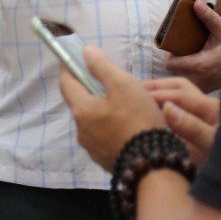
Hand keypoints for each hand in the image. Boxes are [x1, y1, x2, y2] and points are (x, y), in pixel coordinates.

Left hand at [60, 47, 165, 169]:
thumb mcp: (123, 85)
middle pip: (80, 103)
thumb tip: (85, 52)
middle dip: (90, 90)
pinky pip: (103, 137)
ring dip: (102, 110)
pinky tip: (128, 126)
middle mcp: (81, 130)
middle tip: (110, 82)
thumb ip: (102, 67)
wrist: (154, 166)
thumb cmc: (138, 120)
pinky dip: (110, 127)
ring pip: (92, 121)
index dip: (69, 68)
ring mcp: (92, 148)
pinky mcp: (105, 160)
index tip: (74, 58)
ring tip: (124, 105)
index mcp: (81, 110)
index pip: (66, 83)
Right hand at [144, 77, 219, 165]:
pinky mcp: (202, 130)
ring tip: (139, 97)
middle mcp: (210, 108)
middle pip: (181, 87)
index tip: (136, 96)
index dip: (159, 93)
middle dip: (158, 86)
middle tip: (134, 90)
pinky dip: (165, 107)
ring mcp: (207, 118)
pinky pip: (182, 110)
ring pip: (181, 96)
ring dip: (161, 93)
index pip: (181, 94)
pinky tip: (150, 114)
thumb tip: (167, 108)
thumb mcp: (212, 147)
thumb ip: (192, 128)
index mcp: (213, 109)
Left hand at [165, 0, 220, 92]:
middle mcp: (200, 79)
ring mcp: (203, 87)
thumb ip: (208, 17)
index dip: (170, 54)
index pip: (170, 63)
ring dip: (184, 68)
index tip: (175, 46)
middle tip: (183, 49)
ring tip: (191, 57)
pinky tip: (198, 66)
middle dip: (177, 60)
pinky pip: (191, 83)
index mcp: (201, 65)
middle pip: (175, 70)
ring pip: (182, 78)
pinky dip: (191, 75)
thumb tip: (197, 3)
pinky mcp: (206, 90)